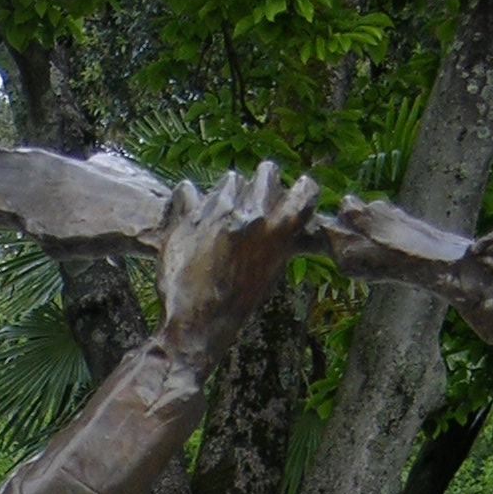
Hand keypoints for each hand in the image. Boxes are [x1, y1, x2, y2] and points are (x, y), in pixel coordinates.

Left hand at [155, 160, 320, 367]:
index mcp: (277, 230)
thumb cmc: (237, 301)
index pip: (305, 189)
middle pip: (268, 171)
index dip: (301, 189)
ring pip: (229, 180)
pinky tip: (191, 215)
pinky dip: (187, 199)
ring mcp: (217, 213)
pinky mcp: (188, 218)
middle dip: (262, 183)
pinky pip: (187, 190)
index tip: (292, 195)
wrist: (198, 322)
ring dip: (227, 193)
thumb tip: (285, 215)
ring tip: (220, 218)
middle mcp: (250, 215)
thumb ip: (278, 238)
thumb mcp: (270, 270)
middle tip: (253, 202)